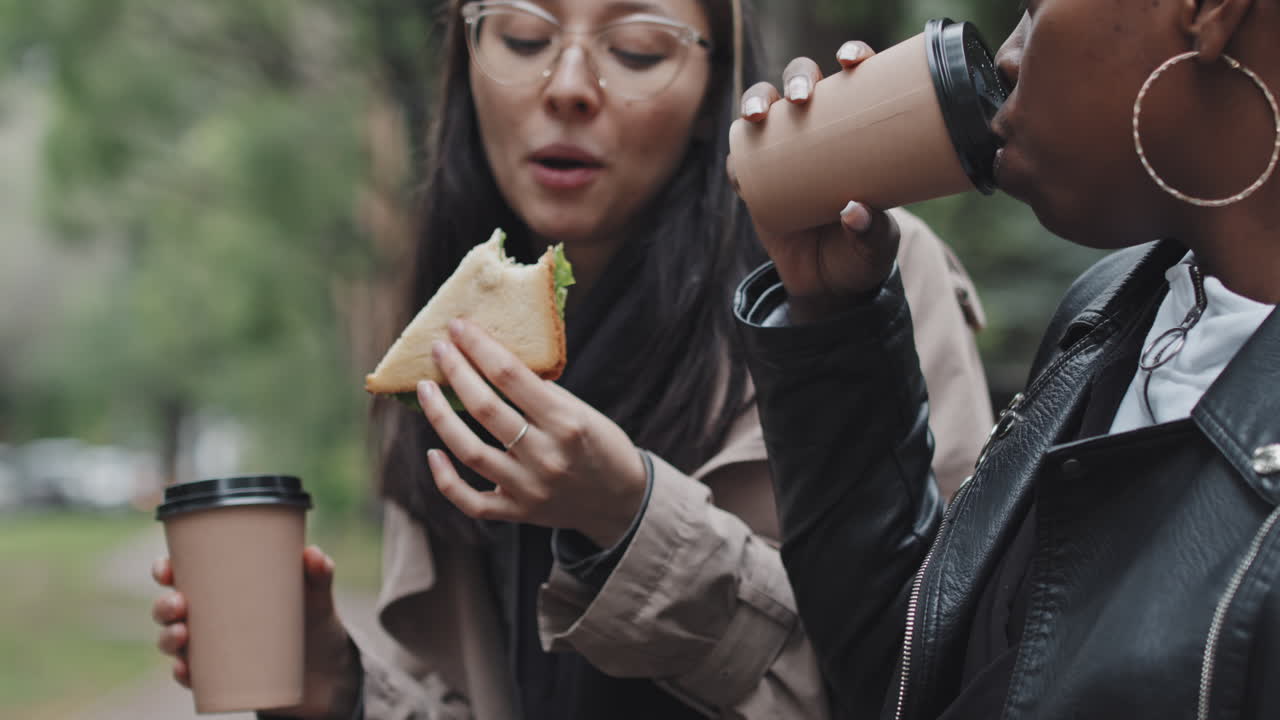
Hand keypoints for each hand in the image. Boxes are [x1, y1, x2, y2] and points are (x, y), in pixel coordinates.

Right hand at [151, 546, 361, 718]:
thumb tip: (313, 555)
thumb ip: (319, 572)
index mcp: (224, 585)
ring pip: (174, 641)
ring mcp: (212, 646)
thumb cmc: (311, 616)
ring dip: (167, 639)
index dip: (165, 569)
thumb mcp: (317, 594)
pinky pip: (192, 675)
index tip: (165, 569)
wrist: (326, 664)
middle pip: (171, 607)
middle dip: (164, 606)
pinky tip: (184, 670)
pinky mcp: (221, 674)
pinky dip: (183, 674)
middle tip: (179, 605)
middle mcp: (210, 614)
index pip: (184, 572)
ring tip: (182, 635)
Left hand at [419, 318, 647, 548]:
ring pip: (469, 451)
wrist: (622, 502)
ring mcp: (528, 488)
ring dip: (440, 416)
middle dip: (456, 371)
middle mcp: (545, 456)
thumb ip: (542, 393)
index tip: (458, 326)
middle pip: (484, 408)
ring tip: (425, 389)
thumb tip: (492, 360)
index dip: (479, 346)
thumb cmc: (601, 446)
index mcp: (566, 422)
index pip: (511, 375)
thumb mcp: (583, 412)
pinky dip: (445, 479)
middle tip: (438, 349)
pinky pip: (469, 500)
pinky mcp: (517, 512)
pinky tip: (433, 452)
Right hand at [729, 41, 901, 322]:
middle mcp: (816, 131)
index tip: (851, 60)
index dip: (852, 56)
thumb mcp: (876, 245)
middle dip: (797, 78)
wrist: (828, 287)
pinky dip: (736, 161)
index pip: (854, 79)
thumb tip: (853, 210)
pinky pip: (739, 161)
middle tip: (801, 99)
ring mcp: (782, 152)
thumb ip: (870, 233)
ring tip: (757, 117)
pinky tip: (740, 173)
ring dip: (755, 102)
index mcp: (856, 129)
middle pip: (800, 82)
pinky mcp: (756, 182)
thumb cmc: (860, 253)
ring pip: (762, 108)